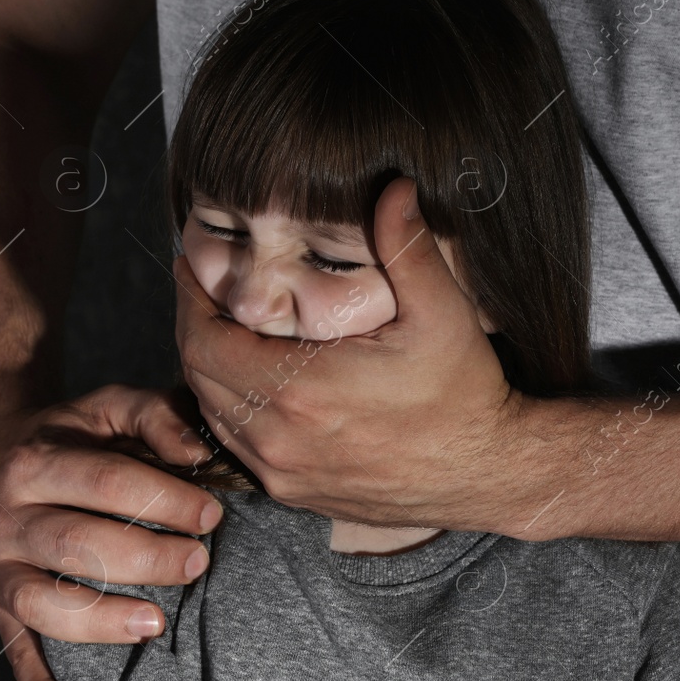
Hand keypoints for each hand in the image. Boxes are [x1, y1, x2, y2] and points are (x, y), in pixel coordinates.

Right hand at [0, 383, 223, 680]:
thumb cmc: (73, 435)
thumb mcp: (110, 405)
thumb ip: (156, 416)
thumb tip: (196, 455)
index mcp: (34, 460)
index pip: (104, 480)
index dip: (162, 499)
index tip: (212, 516)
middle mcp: (4, 516)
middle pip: (77, 543)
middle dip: (145, 557)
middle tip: (199, 564)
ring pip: (43, 602)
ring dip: (100, 619)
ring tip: (156, 624)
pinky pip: (13, 651)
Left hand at [174, 177, 523, 532]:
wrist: (488, 475)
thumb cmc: (466, 394)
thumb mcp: (443, 313)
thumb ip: (408, 247)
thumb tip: (395, 187)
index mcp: (299, 390)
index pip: (203, 341)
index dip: (191, 300)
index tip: (195, 267)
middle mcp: (278, 438)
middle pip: (197, 377)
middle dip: (197, 329)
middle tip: (209, 292)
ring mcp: (282, 472)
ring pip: (212, 414)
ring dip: (212, 372)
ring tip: (231, 330)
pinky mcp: (294, 493)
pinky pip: (237, 447)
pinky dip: (233, 410)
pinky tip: (258, 381)